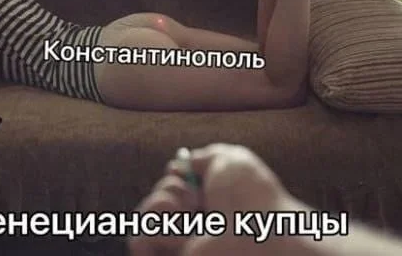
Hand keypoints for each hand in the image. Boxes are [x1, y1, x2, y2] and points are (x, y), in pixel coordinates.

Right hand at [128, 144, 297, 255]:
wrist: (262, 232)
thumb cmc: (250, 196)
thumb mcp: (230, 160)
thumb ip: (204, 157)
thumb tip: (183, 163)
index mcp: (209, 205)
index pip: (174, 191)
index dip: (174, 178)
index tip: (183, 172)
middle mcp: (195, 227)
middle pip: (155, 202)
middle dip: (168, 189)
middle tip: (192, 196)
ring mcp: (181, 245)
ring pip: (143, 220)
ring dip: (156, 205)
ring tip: (183, 210)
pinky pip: (140, 243)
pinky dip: (151, 228)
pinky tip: (175, 225)